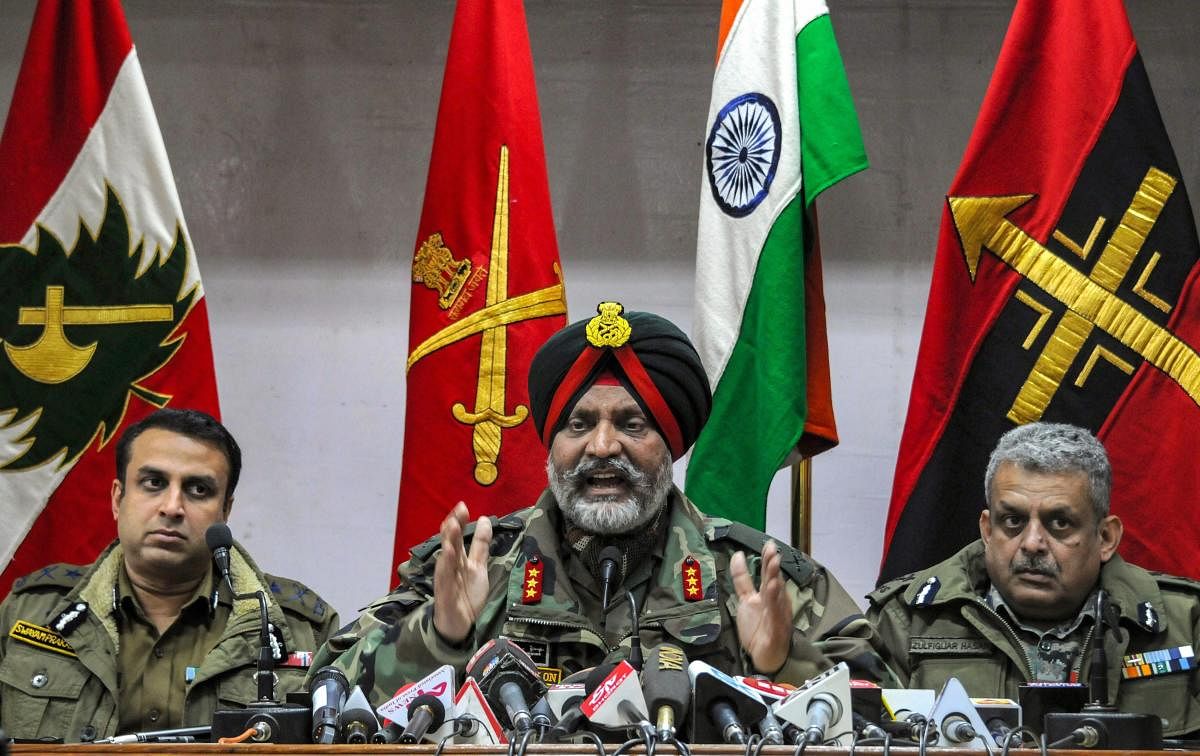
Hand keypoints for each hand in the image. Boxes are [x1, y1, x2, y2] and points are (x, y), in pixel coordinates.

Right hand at [432, 502, 492, 643]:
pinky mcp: (445, 595)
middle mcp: (450, 567)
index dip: (459, 521)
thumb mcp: (478, 566)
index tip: (463, 506)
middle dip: (453, 526)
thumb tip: (485, 519)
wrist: (460, 625)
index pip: (456, 536)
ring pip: (446, 558)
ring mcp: (446, 580)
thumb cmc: (466, 594)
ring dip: (448, 542)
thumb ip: (481, 545)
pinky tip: (448, 554)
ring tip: (452, 526)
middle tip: (458, 511)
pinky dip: (446, 567)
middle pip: (450, 543)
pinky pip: (445, 579)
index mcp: (458, 559)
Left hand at [731, 540, 793, 673]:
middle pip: (774, 581)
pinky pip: (775, 615)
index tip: (768, 544)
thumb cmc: (759, 626)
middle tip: (772, 550)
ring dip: (776, 580)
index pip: (768, 574)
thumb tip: (738, 555)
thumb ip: (742, 579)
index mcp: (768, 594)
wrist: (766, 656)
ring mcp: (777, 615)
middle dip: (773, 565)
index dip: (768, 560)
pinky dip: (775, 604)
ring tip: (774, 565)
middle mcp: (775, 602)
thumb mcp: (746, 599)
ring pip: (777, 596)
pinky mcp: (776, 630)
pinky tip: (773, 591)